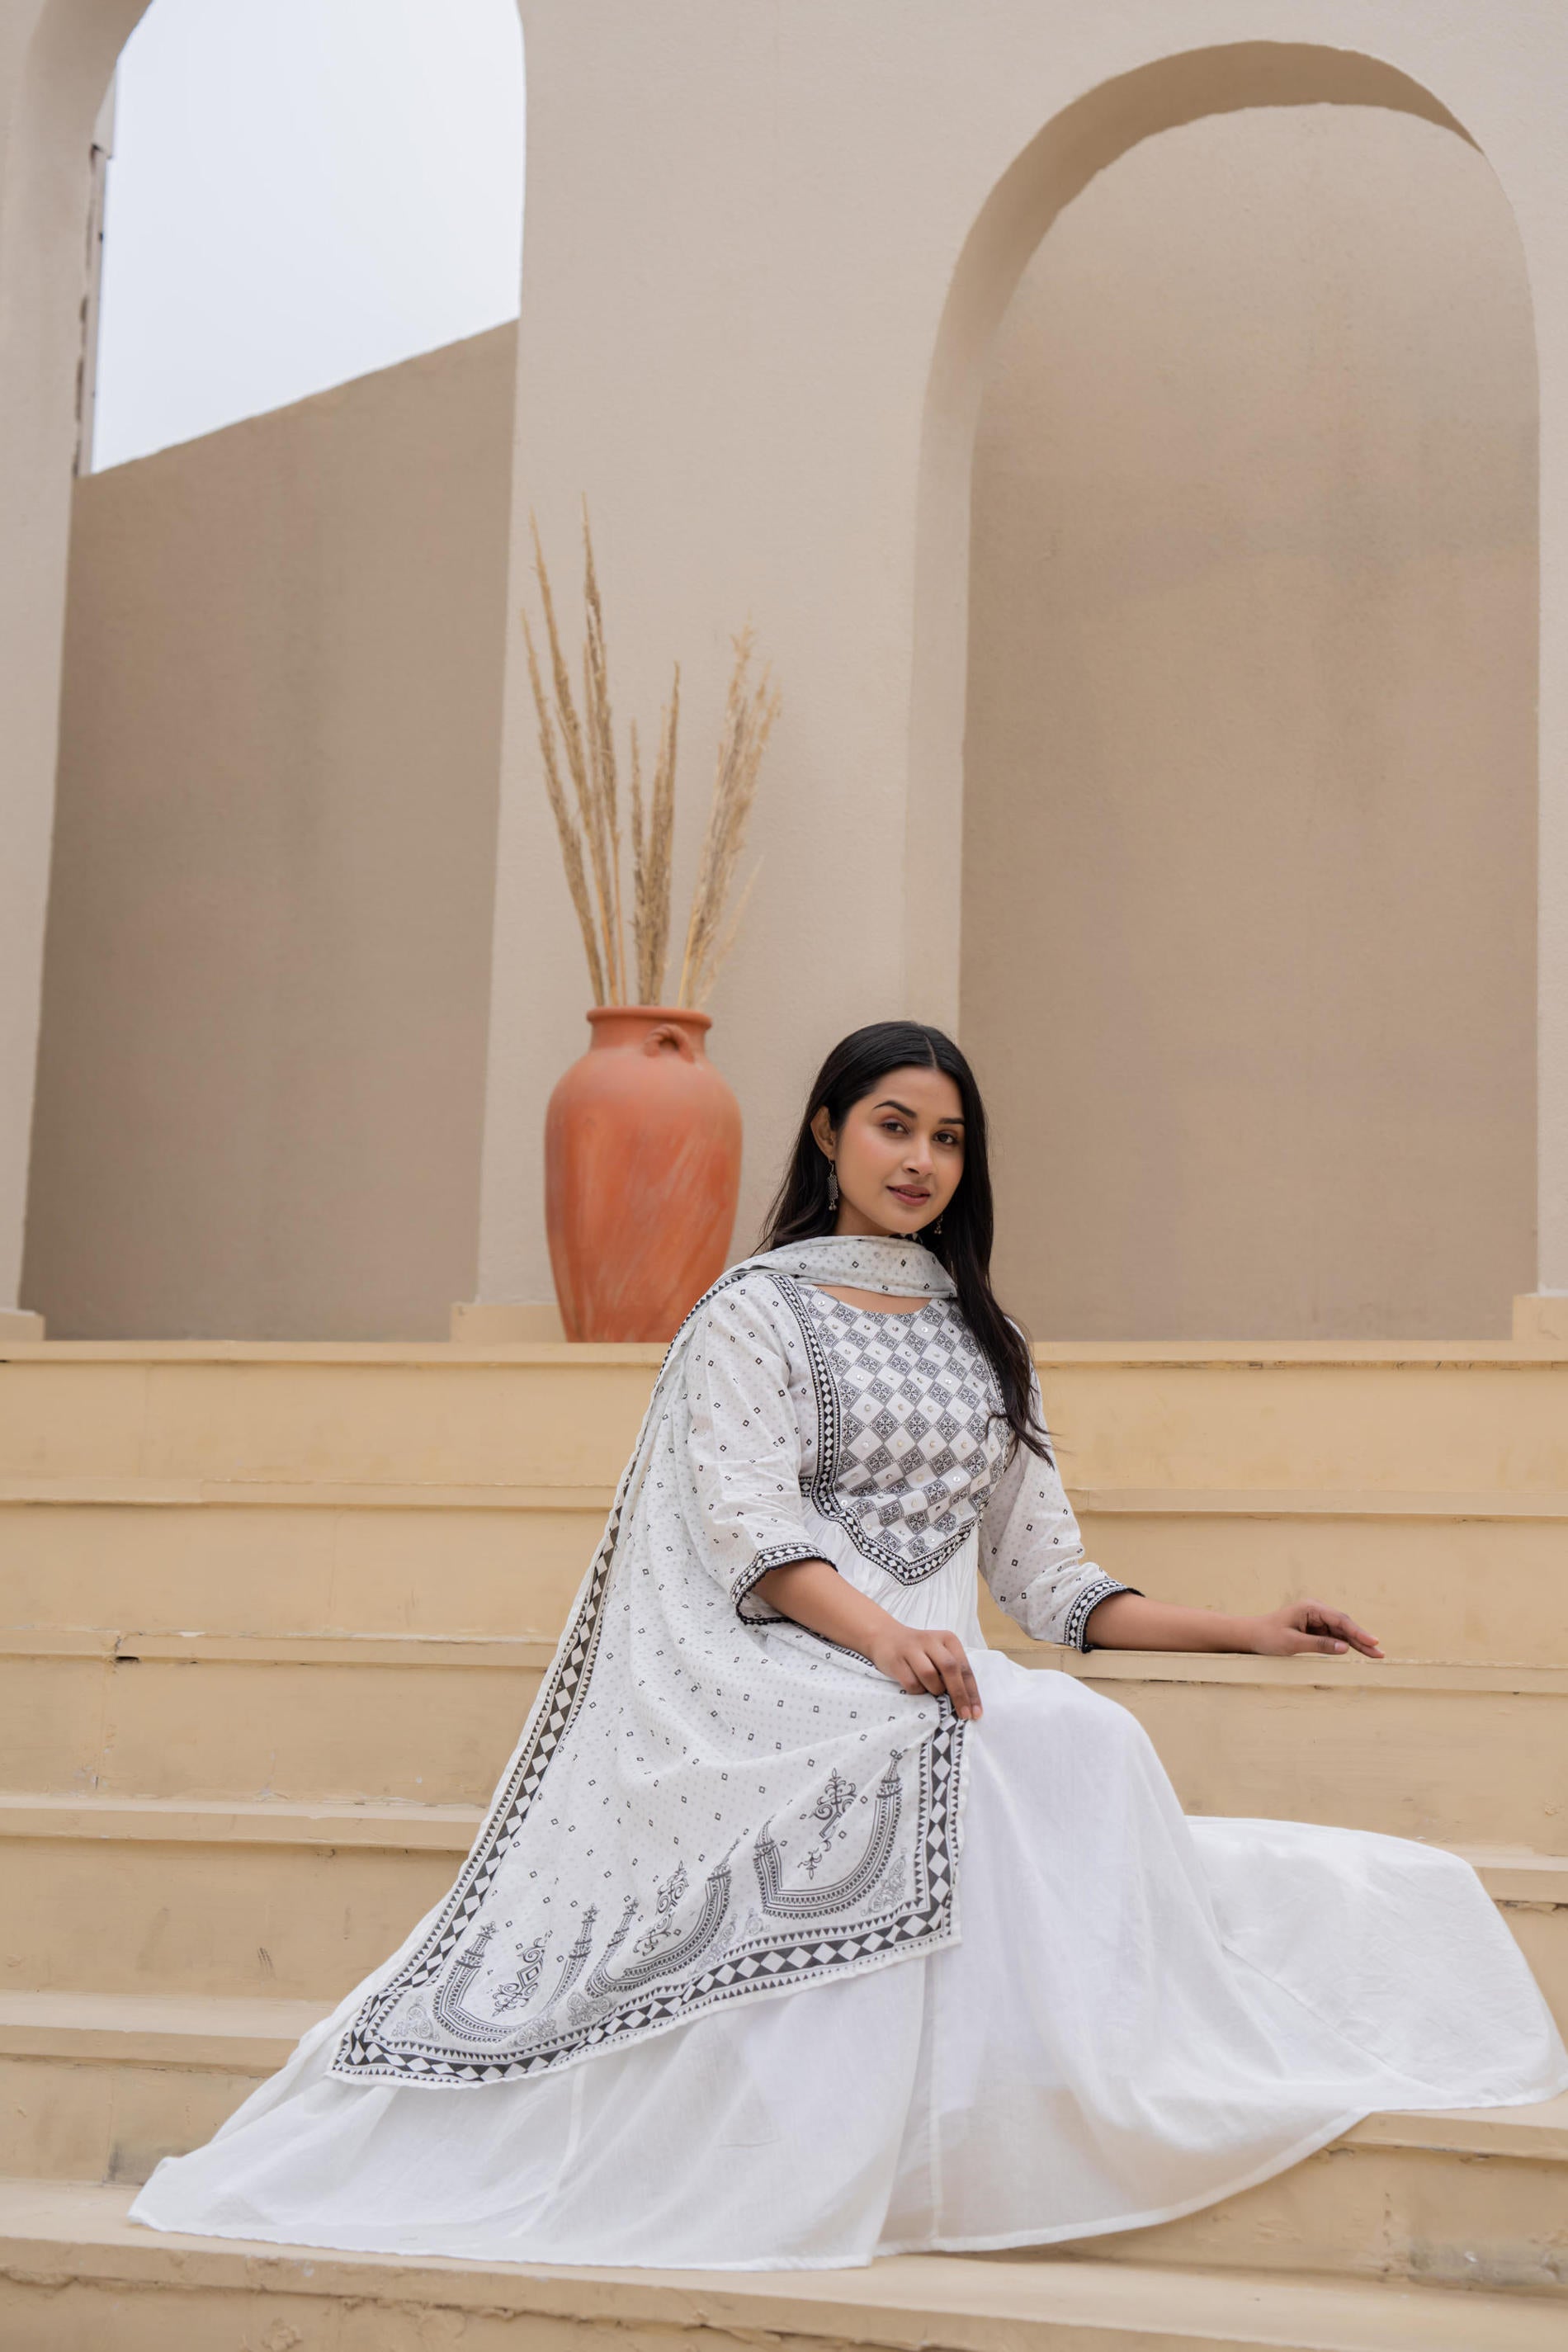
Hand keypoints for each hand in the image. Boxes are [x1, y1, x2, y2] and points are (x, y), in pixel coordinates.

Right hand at [867, 1622, 983, 1718]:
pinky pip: (912, 1683)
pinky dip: (917, 1690)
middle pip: (950, 1669)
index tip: (976, 1712)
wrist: (885, 1637)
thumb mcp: (939, 1653)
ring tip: (931, 1690)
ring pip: (930, 1676)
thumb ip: (952, 1671)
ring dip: (934, 1690)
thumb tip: (966, 1701)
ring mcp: (912, 1648)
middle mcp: (931, 1640)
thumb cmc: (919, 1651)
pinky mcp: (896, 1659)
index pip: (964, 1667)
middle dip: (959, 1695)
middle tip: (964, 1715)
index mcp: (948, 1639)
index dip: (972, 1692)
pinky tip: (916, 1686)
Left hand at [1245, 1600, 1382, 1658]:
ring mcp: (1316, 1620)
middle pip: (1344, 1625)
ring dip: (1357, 1644)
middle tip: (1380, 1653)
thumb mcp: (1292, 1643)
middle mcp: (1316, 1611)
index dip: (1358, 1632)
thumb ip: (1318, 1645)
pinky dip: (1346, 1646)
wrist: (1251, 1636)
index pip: (1339, 1620)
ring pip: (1342, 1632)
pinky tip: (1360, 1652)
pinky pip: (1334, 1638)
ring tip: (1376, 1656)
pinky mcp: (1315, 1630)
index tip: (1373, 1641)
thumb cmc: (1268, 1637)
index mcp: (1310, 1608)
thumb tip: (1344, 1648)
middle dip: (1362, 1639)